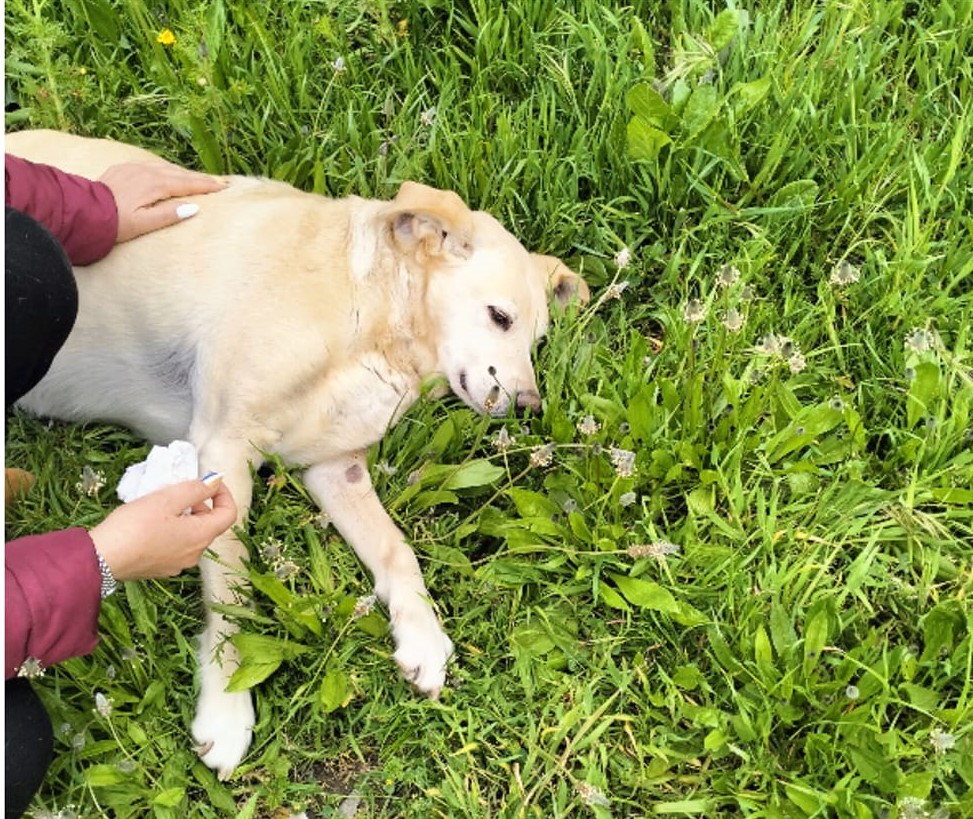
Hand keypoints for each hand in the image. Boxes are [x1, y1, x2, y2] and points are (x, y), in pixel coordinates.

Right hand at [89, 477, 236, 581]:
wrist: (101, 558)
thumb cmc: (134, 526)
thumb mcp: (167, 498)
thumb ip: (196, 489)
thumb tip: (217, 481)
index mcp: (201, 537)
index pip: (229, 514)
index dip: (223, 494)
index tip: (208, 482)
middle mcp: (194, 554)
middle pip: (209, 525)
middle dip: (200, 505)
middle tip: (178, 492)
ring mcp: (177, 564)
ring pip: (192, 536)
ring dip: (184, 518)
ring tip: (161, 506)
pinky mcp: (160, 569)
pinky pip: (175, 546)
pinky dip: (172, 532)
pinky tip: (150, 524)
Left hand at [98, 161, 226, 242]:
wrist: (83, 211)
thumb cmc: (114, 223)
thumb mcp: (144, 224)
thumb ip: (169, 215)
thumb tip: (193, 207)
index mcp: (155, 186)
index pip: (187, 184)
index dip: (206, 185)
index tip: (223, 187)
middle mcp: (147, 172)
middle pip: (179, 173)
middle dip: (200, 178)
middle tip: (218, 182)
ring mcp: (134, 168)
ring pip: (166, 167)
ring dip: (184, 173)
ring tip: (197, 178)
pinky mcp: (124, 168)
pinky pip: (152, 165)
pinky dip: (166, 169)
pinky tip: (168, 172)